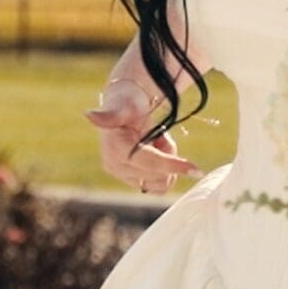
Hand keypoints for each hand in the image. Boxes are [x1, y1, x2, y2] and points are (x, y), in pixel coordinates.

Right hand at [83, 77, 200, 195]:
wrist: (128, 106)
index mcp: (114, 150)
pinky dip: (165, 170)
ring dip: (167, 162)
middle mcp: (114, 167)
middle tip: (160, 136)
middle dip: (168, 156)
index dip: (173, 165)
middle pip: (159, 176)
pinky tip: (156, 152)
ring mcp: (122, 176)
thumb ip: (110, 114)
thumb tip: (89, 115)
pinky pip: (159, 186)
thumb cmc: (128, 102)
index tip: (197, 169)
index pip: (150, 163)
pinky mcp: (131, 180)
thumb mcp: (124, 105)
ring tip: (156, 141)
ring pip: (161, 183)